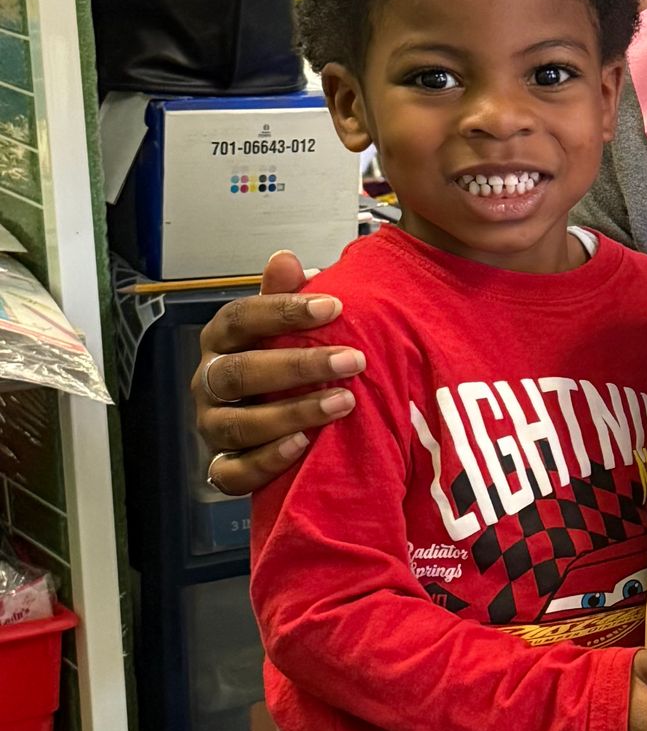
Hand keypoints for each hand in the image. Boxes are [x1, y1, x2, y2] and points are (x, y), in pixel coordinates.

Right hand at [196, 251, 364, 494]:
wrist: (266, 428)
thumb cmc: (278, 365)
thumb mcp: (281, 329)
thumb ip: (283, 296)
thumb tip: (285, 258)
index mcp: (221, 341)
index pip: (240, 318)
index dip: (283, 311)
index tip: (335, 307)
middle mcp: (207, 382)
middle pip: (240, 372)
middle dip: (298, 365)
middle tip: (353, 360)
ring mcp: (211, 426)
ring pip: (240, 423)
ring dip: (294, 411)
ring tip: (344, 402)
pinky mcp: (220, 467)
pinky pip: (234, 471)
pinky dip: (268, 460)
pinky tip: (303, 445)